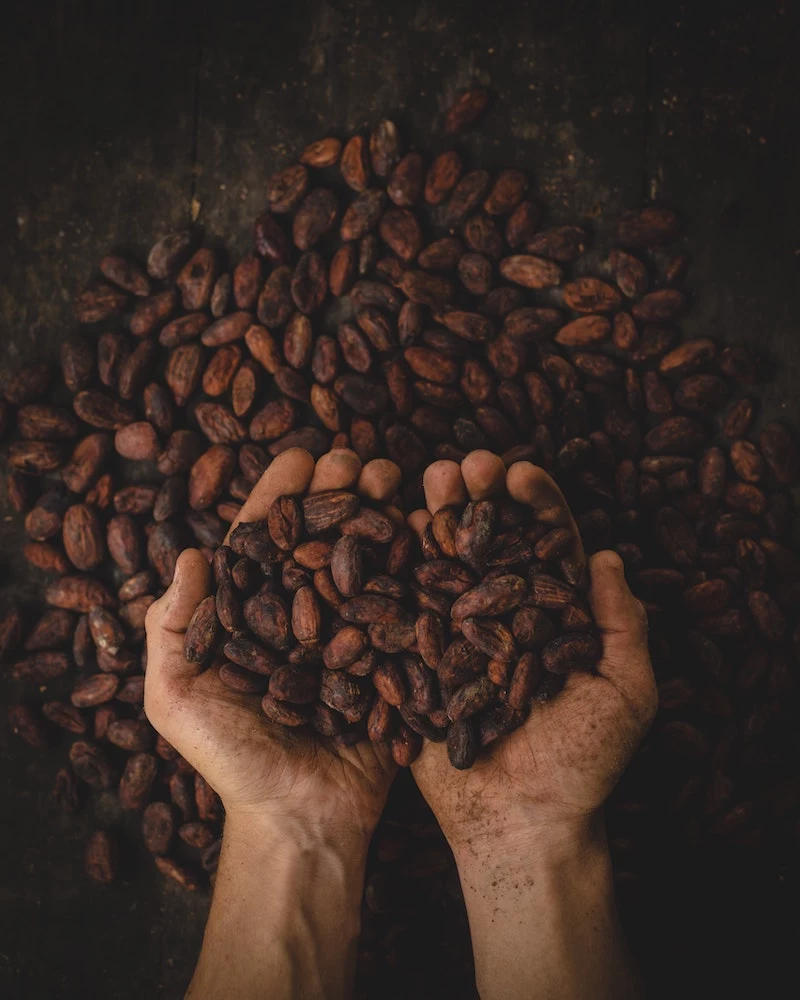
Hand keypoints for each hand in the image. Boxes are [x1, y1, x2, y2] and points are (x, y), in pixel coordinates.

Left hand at [144, 447, 400, 843]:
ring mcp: (352, 632)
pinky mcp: (392, 657)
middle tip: (357, 461)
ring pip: (367, 557)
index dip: (281, 495)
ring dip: (381, 512)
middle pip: (322, 537)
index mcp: (254, 613)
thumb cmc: (231, 760)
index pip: (265, 540)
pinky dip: (419, 561)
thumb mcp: (177, 697)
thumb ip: (174, 627)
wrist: (301, 818)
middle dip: (339, 492)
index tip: (301, 456)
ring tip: (396, 479)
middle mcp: (305, 613)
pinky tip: (431, 524)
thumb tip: (190, 553)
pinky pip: (407, 601)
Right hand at [409, 450, 657, 856]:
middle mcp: (502, 614)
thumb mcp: (626, 694)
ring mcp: (456, 634)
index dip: (536, 505)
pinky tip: (388, 529)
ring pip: (445, 563)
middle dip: (478, 498)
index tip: (520, 473)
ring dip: (437, 518)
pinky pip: (405, 608)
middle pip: (491, 541)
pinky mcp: (417, 659)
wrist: (519, 822)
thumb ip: (622, 625)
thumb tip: (607, 557)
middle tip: (464, 466)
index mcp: (553, 614)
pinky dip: (396, 567)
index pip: (547, 545)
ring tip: (426, 482)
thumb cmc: (583, 764)